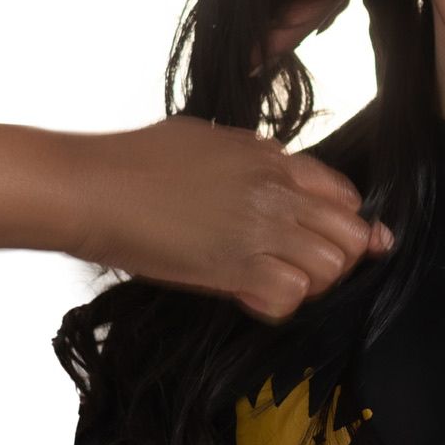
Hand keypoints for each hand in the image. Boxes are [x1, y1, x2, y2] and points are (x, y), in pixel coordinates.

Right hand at [74, 118, 392, 315]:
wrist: (92, 188)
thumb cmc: (134, 161)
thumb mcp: (208, 140)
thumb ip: (252, 159)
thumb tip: (271, 169)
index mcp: (271, 158)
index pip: (345, 196)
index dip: (342, 224)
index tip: (325, 240)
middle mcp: (276, 191)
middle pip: (351, 236)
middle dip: (335, 258)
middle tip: (298, 267)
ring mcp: (261, 229)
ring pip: (331, 269)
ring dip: (307, 283)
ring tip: (269, 280)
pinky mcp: (236, 268)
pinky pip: (292, 297)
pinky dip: (276, 304)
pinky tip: (248, 294)